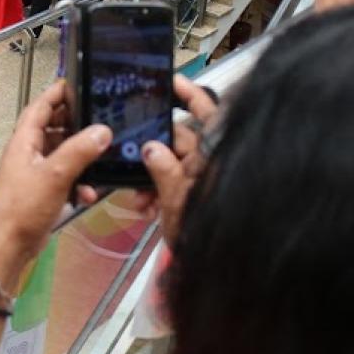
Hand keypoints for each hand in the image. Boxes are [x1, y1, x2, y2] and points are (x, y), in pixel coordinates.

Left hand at [0, 80, 111, 265]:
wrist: (10, 245)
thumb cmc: (24, 207)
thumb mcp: (55, 175)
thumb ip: (79, 151)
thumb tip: (102, 131)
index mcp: (23, 141)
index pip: (39, 108)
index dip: (56, 94)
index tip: (75, 82)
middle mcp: (28, 152)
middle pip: (53, 128)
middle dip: (75, 124)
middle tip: (98, 117)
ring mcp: (35, 172)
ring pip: (62, 154)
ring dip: (81, 158)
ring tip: (100, 157)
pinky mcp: (43, 191)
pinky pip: (64, 177)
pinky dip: (78, 182)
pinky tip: (88, 193)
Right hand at [130, 76, 219, 246]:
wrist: (223, 272)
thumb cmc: (210, 238)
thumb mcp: (178, 203)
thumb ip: (163, 171)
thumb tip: (150, 146)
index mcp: (214, 156)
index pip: (206, 113)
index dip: (190, 94)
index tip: (172, 81)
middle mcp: (213, 162)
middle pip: (180, 139)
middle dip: (152, 149)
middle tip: (130, 158)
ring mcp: (207, 179)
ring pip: (173, 163)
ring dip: (152, 176)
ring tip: (139, 198)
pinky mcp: (200, 194)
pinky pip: (177, 182)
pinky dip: (160, 191)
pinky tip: (147, 206)